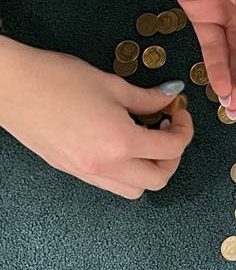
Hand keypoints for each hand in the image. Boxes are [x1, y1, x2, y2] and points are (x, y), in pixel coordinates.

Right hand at [0, 38, 193, 198]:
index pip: (172, 150)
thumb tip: (170, 98)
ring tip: (145, 140)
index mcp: (120, 143)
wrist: (9, 86)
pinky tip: (121, 144)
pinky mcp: (71, 171)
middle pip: (158, 180)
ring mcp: (86, 173)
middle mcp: (105, 165)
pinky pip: (109, 184)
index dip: (185, 130)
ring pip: (134, 190)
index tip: (179, 113)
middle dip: (172, 157)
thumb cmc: (56, 79)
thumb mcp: (112, 84)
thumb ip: (147, 98)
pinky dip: (125, 171)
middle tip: (169, 131)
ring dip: (149, 170)